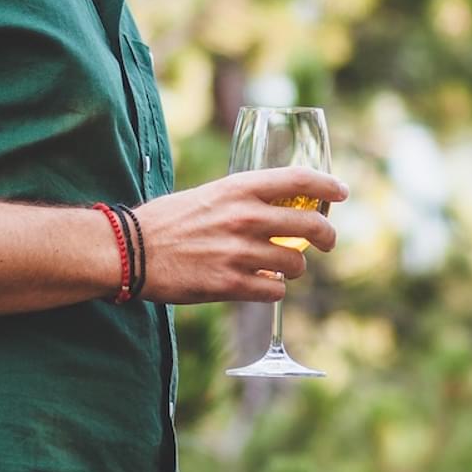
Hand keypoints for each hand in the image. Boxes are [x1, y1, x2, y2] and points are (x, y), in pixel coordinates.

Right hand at [132, 167, 345, 304]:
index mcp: (240, 188)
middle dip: (327, 237)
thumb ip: (245, 200)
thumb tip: (278, 209)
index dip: (328, 186)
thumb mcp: (210, 195)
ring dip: (295, 269)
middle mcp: (245, 217)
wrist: (130, 250)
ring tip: (282, 268)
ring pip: (296, 265)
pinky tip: (262, 284)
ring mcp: (239, 252)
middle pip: (311, 226)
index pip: (300, 180)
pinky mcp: (230, 284)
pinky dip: (273, 289)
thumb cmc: (168, 221)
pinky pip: (274, 290)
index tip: (341, 192)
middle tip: (327, 243)